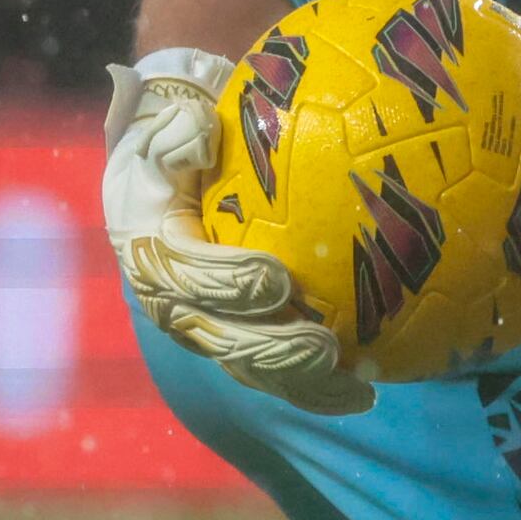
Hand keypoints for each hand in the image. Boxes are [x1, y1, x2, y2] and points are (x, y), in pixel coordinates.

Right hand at [101, 50, 367, 411]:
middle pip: (223, 339)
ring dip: (304, 383)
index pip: (186, 275)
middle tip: (323, 346)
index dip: (226, 282)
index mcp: (154, 253)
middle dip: (273, 349)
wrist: (166, 179)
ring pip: (253, 368)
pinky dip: (318, 389)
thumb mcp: (168, 128)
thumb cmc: (179, 146)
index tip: (274, 280)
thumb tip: (199, 130)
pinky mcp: (239, 344)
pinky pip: (277, 375)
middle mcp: (175, 304)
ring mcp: (208, 330)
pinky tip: (366, 390)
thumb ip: (179, 131)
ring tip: (357, 387)